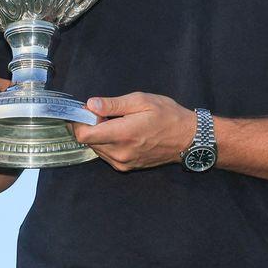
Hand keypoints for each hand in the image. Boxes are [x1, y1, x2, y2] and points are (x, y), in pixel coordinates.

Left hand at [72, 92, 196, 170]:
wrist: (187, 138)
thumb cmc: (167, 115)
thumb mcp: (142, 101)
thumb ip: (113, 104)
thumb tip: (91, 104)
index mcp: (122, 134)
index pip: (83, 134)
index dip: (80, 121)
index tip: (88, 110)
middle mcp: (119, 152)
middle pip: (87, 141)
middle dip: (90, 126)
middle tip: (105, 112)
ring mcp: (122, 162)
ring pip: (96, 148)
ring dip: (99, 135)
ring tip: (117, 122)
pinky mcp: (126, 167)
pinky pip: (106, 154)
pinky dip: (107, 142)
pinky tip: (122, 133)